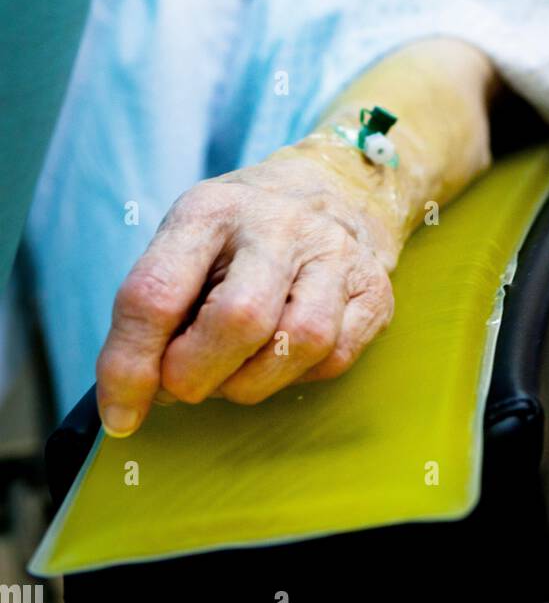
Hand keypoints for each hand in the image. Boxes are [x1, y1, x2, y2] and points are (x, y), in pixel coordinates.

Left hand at [95, 148, 395, 436]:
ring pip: (297, 343)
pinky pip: (335, 357)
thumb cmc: (239, 235)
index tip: (120, 413)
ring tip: (233, 370)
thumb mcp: (186, 245)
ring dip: (251, 382)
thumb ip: (157, 311)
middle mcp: (278, 222)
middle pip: (238, 319)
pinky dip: (296, 375)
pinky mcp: (374, 288)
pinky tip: (279, 355)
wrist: (332, 190)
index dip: (130, 366)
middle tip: (184, 386)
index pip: (156, 293)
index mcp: (210, 209)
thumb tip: (137, 397)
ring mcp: (334, 252)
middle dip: (198, 376)